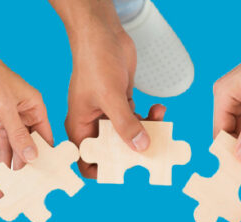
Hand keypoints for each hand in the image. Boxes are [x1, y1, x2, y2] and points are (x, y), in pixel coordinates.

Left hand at [0, 45, 52, 181]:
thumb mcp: (6, 108)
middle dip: (20, 170)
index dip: (45, 159)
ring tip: (2, 191)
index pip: (43, 138)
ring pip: (4, 149)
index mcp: (34, 108)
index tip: (45, 180)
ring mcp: (1, 118)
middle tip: (22, 192)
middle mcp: (20, 115)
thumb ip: (18, 136)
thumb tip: (32, 159)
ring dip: (2, 169)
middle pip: (23, 147)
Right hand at [65, 17, 155, 176]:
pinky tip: (159, 109)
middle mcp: (93, 123)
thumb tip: (142, 147)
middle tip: (152, 151)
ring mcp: (108, 114)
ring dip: (146, 132)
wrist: (103, 32)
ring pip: (128, 135)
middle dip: (132, 152)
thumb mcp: (110, 96)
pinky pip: (138, 119)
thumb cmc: (94, 61)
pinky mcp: (122, 103)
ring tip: (160, 123)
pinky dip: (150, 117)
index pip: (85, 159)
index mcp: (79, 126)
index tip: (123, 171)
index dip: (101, 170)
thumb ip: (126, 124)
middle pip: (112, 150)